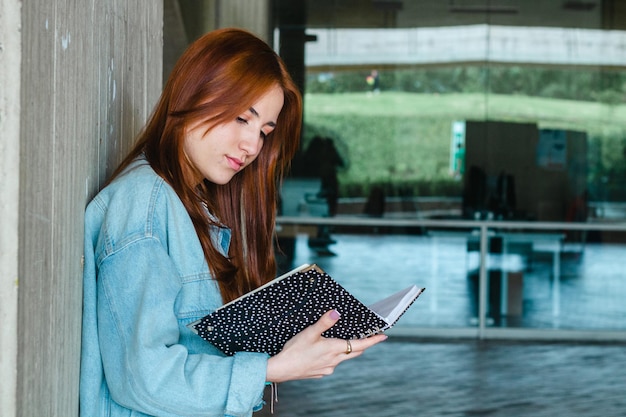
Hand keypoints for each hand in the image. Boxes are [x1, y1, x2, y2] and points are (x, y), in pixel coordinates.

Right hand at [265, 310, 387, 382]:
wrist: (282, 369)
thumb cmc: (295, 350)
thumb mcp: (309, 332)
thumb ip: (324, 322)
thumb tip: (337, 313)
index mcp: (334, 349)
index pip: (360, 345)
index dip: (373, 340)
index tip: (384, 336)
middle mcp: (334, 360)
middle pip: (354, 352)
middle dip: (362, 345)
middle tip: (368, 337)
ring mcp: (328, 368)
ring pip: (343, 358)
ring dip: (346, 350)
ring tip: (343, 341)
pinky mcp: (320, 373)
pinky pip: (332, 364)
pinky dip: (333, 356)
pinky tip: (324, 352)